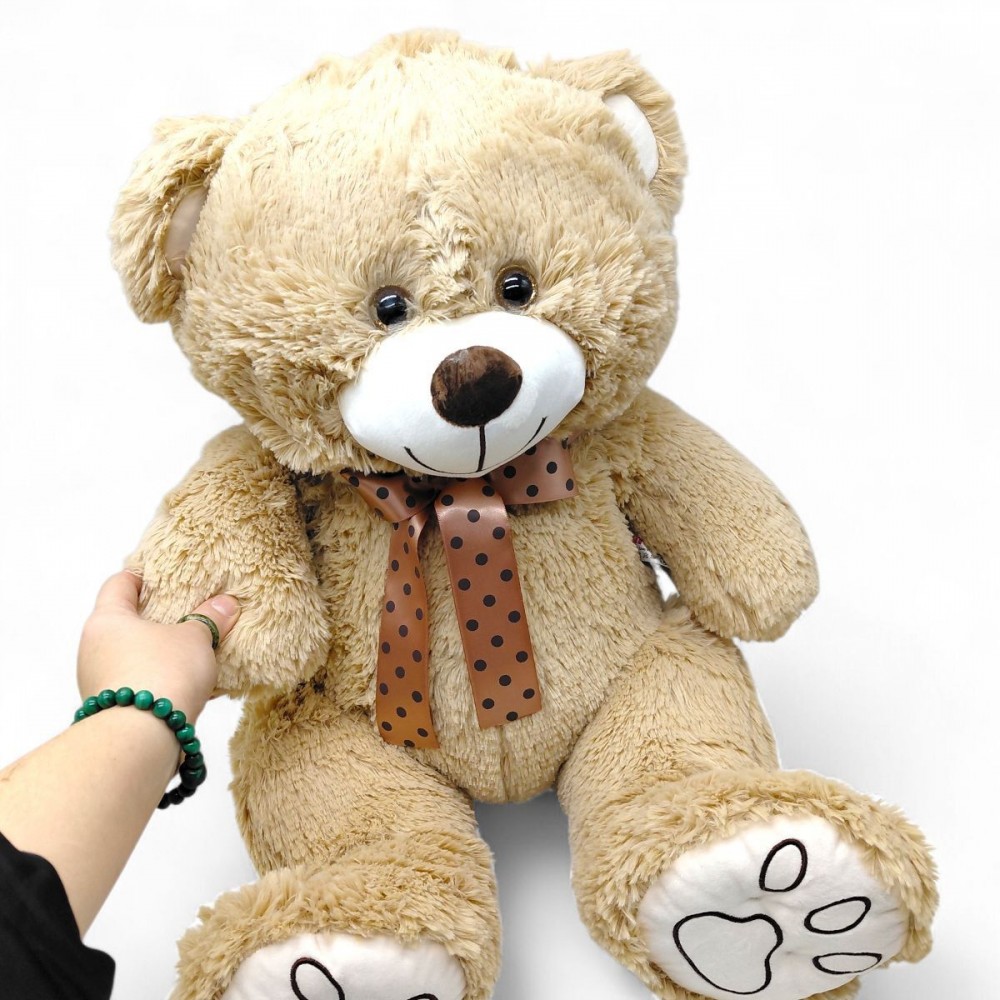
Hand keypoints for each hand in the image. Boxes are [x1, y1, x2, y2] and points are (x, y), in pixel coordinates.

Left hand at [77, 571, 240, 721]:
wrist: (143, 739)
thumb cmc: (163, 674)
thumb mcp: (195, 639)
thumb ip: (210, 619)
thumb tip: (226, 603)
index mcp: (107, 620)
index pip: (119, 584)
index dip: (141, 575)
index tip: (163, 573)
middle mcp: (93, 649)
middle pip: (124, 623)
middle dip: (155, 619)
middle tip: (186, 612)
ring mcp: (98, 682)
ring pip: (131, 657)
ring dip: (158, 654)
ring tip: (192, 652)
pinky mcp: (111, 710)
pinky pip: (138, 685)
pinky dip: (159, 680)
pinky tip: (187, 685)